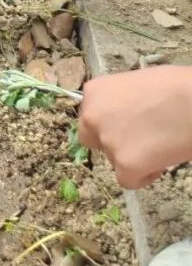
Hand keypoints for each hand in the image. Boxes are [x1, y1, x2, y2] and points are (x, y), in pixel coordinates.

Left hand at [78, 66, 191, 187]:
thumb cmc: (174, 86)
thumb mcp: (135, 84)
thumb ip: (120, 101)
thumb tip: (124, 116)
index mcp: (94, 92)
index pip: (90, 116)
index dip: (110, 123)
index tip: (130, 124)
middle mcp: (92, 116)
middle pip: (92, 140)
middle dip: (111, 142)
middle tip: (138, 140)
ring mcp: (107, 141)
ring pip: (113, 160)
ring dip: (132, 158)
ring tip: (159, 143)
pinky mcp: (125, 164)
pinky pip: (127, 180)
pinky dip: (144, 176)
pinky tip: (161, 161)